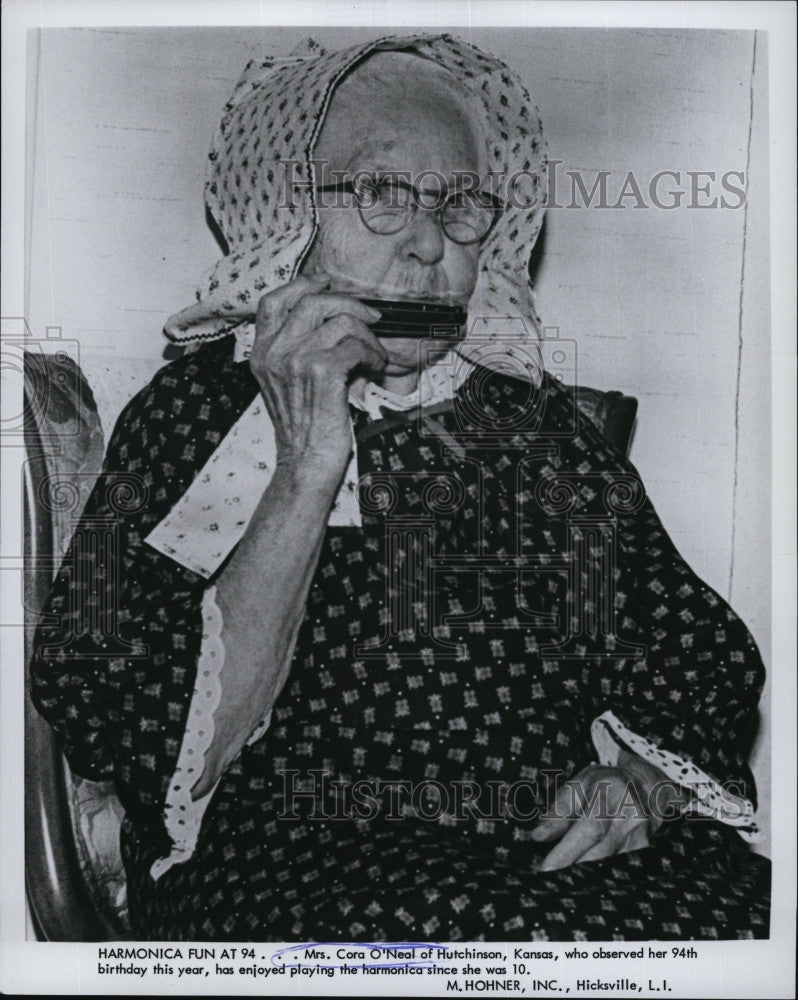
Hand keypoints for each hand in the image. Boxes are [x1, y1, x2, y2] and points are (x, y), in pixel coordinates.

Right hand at [250, 275, 386, 474]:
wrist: (306, 461)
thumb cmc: (305, 425)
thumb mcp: (287, 382)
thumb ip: (296, 349)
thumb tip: (334, 316)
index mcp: (261, 352)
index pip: (272, 301)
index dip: (302, 284)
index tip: (327, 282)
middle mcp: (273, 353)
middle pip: (312, 302)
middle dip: (348, 304)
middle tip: (370, 318)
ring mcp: (294, 361)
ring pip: (341, 322)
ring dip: (367, 336)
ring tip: (374, 355)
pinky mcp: (320, 372)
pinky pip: (355, 346)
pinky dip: (372, 354)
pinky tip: (375, 367)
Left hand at [531, 750, 686, 871]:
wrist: (643, 785)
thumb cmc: (602, 785)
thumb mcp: (577, 786)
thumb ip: (558, 812)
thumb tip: (538, 836)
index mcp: (610, 796)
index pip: (589, 829)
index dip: (568, 852)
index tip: (547, 870)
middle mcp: (630, 817)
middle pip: (601, 853)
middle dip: (574, 870)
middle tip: (550, 883)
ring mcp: (641, 837)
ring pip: (611, 867)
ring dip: (587, 879)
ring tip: (565, 886)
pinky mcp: (645, 852)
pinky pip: (621, 871)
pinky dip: (602, 879)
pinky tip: (586, 886)